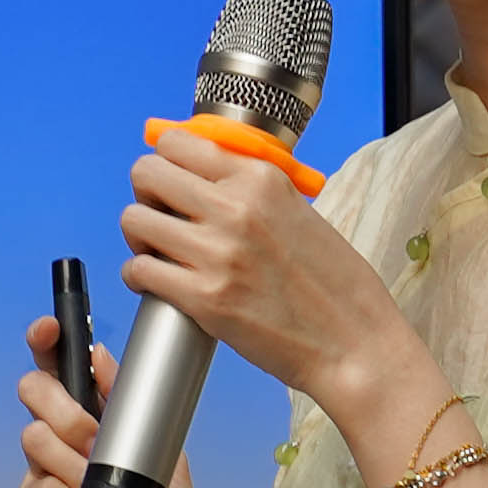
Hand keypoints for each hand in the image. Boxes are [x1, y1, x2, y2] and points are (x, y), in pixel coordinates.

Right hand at [16, 317, 218, 487]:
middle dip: (62, 407)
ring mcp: (47, 482)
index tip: (47, 329)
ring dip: (72, 461)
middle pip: (34, 395)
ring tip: (98, 487)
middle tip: (91, 435)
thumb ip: (136, 412)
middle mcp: (67, 449)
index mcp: (99, 427)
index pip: (64, 374)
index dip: (50, 346)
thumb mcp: (168, 462)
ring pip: (33, 439)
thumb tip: (104, 358)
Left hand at [121, 122, 428, 419]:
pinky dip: (138, 276)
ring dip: (139, 237)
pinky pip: (138, 270)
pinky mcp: (204, 298)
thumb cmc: (335, 286)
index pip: (178, 142)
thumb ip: (251, 191)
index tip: (170, 183)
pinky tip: (157, 283)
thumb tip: (201, 176)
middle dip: (145, 195)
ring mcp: (217, 253)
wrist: (354, 344)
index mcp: (261, 179)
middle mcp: (236, 207)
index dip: (165, 163)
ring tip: (159, 252)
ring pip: (133, 220)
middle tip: (161, 218)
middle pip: (146, 173)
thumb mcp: (300, 212)